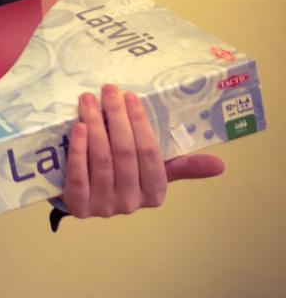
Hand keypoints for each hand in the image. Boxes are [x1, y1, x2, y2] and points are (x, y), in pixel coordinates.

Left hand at [61, 83, 226, 218]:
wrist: (83, 198)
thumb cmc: (122, 176)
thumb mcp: (151, 171)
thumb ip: (182, 166)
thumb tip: (221, 165)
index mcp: (154, 193)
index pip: (150, 153)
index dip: (140, 123)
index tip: (130, 96)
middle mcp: (131, 203)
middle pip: (125, 152)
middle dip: (116, 117)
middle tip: (108, 90)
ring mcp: (103, 207)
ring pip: (101, 160)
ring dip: (95, 125)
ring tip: (88, 100)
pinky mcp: (78, 207)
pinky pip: (78, 176)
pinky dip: (78, 150)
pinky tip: (77, 127)